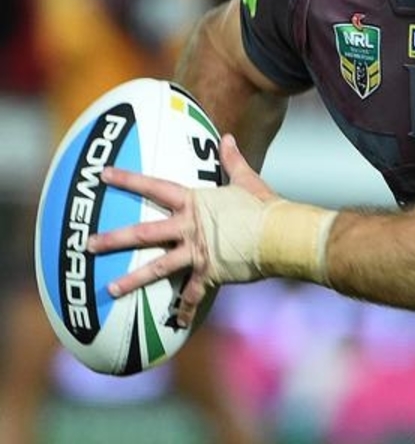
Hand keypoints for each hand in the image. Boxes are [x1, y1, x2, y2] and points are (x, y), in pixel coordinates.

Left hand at [88, 134, 278, 326]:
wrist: (280, 234)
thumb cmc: (265, 206)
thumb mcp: (247, 180)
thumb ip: (232, 161)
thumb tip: (227, 138)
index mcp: (195, 203)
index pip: (155, 188)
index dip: (128, 180)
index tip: (103, 175)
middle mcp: (190, 227)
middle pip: (144, 232)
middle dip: (114, 239)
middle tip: (88, 245)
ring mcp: (197, 251)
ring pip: (158, 267)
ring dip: (133, 279)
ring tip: (110, 289)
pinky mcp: (210, 273)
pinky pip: (194, 294)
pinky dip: (186, 308)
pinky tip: (176, 321)